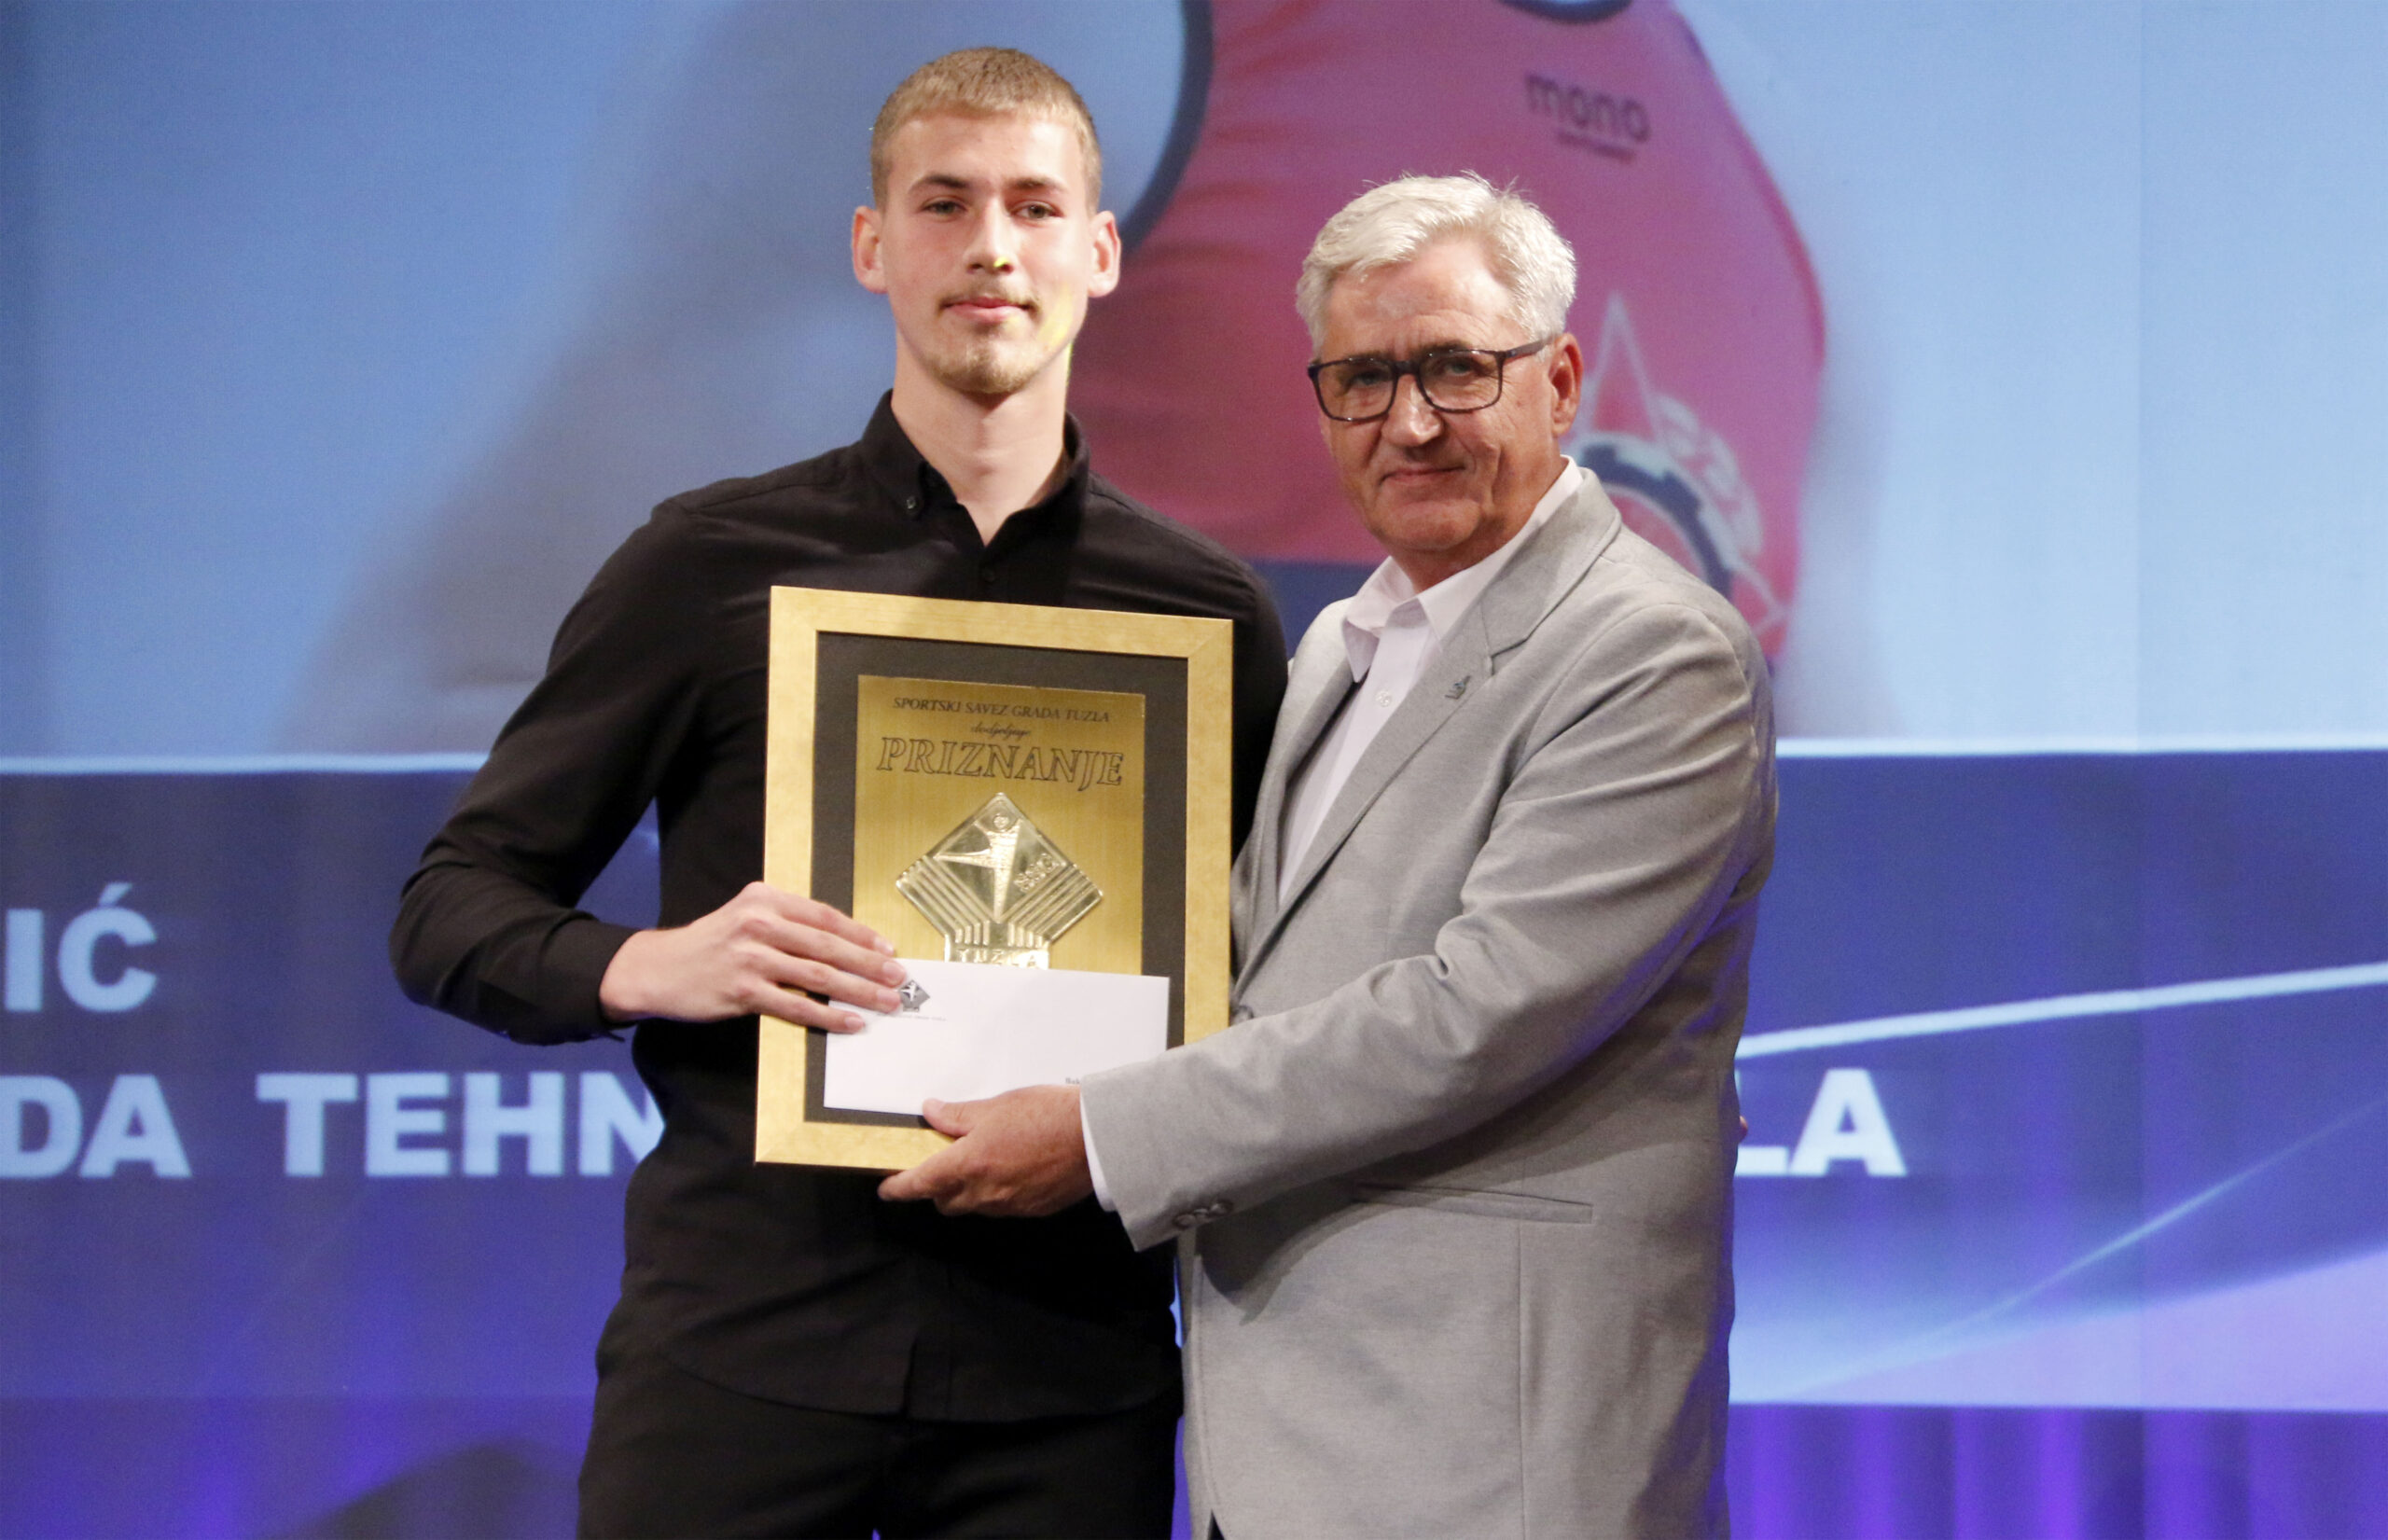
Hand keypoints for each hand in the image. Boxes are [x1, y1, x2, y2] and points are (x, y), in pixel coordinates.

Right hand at [598, 881, 904, 1030]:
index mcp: (765, 899)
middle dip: (869, 963)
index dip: (861, 933)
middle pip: (828, 946)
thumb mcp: (746, 915)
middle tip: (898, 977)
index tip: (888, 948)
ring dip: (858, 991)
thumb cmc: (710, 943)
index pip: (824, 916)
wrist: (659, 968)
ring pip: (819, 976)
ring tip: (885, 1002)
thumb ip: (787, 922)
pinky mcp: (743, 992)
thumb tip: (842, 943)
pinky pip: (797, 1007)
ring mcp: (751, 959)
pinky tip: (850, 1022)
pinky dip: (828, 1016)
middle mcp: (760, 924)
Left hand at [878, 1085, 1091, 1216]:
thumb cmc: (1050, 1116)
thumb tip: (933, 1113)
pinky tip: (1015, 1169)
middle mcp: (985, 1192)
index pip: (919, 1184)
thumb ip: (959, 1115)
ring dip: (970, 1190)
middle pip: (945, 1201)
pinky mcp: (1033, 1209)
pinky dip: (1000, 1192)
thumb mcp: (996, 1106)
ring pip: (975, 1205)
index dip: (898, 1188)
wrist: (1097, 1136)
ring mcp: (1010, 1205)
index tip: (887, 1188)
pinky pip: (1004, 1206)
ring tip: (986, 1160)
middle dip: (938, 1188)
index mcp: (968, 1165)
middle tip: (944, 1162)